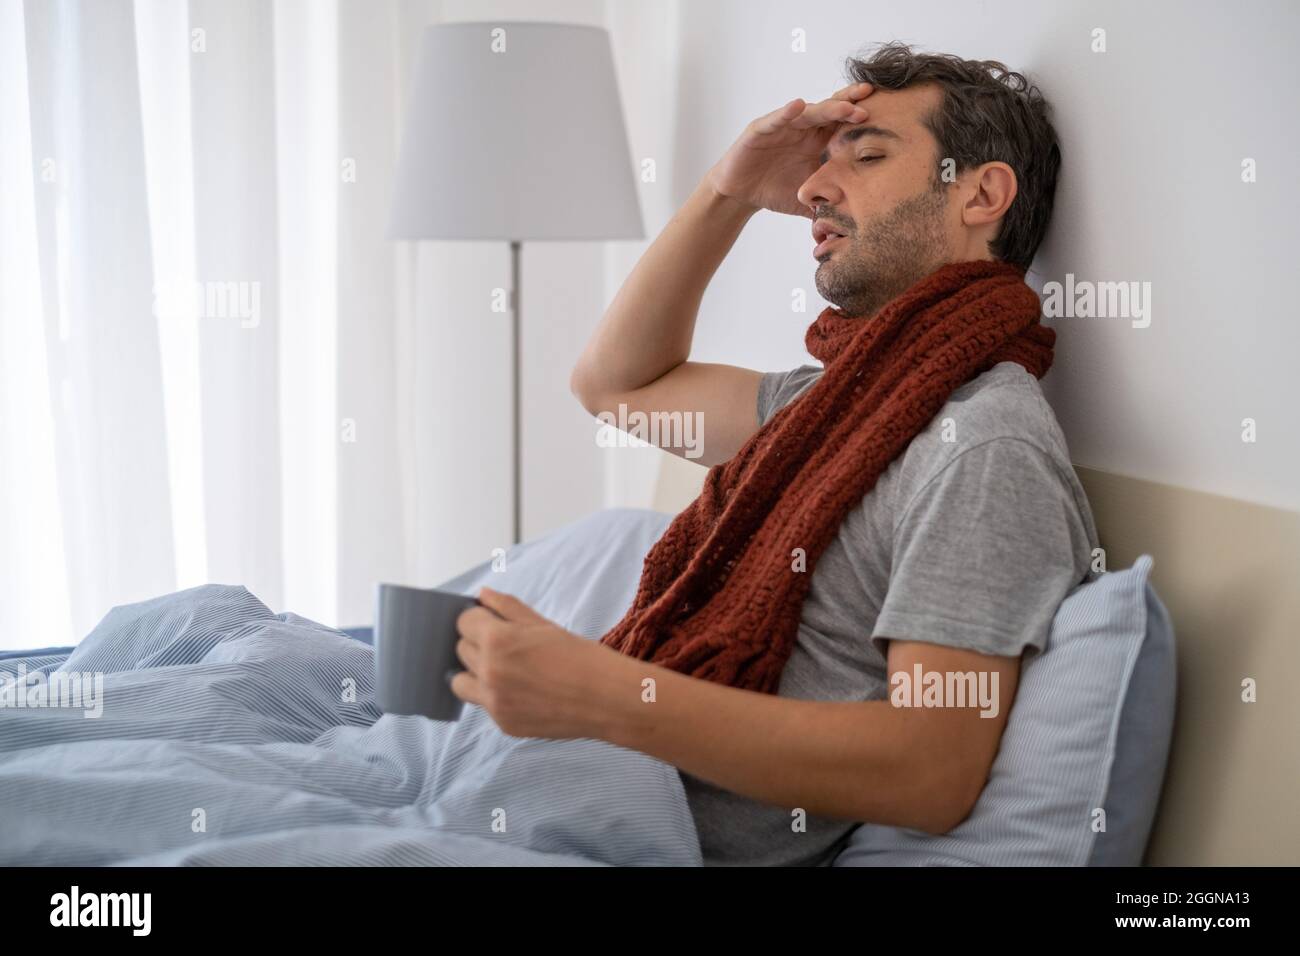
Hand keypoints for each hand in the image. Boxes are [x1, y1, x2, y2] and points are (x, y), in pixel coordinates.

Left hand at [451, 587, 625, 738]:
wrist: (606, 699)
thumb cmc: (580, 656)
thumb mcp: (542, 625)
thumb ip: (507, 608)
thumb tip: (482, 595)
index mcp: (497, 640)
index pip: (463, 622)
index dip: (477, 619)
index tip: (490, 621)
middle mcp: (488, 672)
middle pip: (461, 650)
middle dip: (477, 643)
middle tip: (505, 645)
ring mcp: (494, 702)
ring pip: (460, 683)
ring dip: (474, 672)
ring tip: (501, 670)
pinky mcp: (503, 723)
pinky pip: (484, 704)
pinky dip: (495, 696)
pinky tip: (523, 691)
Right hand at [706, 82, 874, 217]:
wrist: (740, 194)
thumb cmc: (774, 191)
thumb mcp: (808, 199)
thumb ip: (829, 206)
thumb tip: (854, 227)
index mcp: (817, 141)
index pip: (842, 124)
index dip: (860, 117)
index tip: (885, 113)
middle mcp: (803, 129)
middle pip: (830, 110)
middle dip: (850, 103)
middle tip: (871, 97)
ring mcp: (783, 126)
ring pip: (809, 112)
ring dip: (828, 108)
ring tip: (846, 106)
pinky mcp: (761, 129)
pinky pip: (776, 119)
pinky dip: (787, 113)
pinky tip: (798, 106)